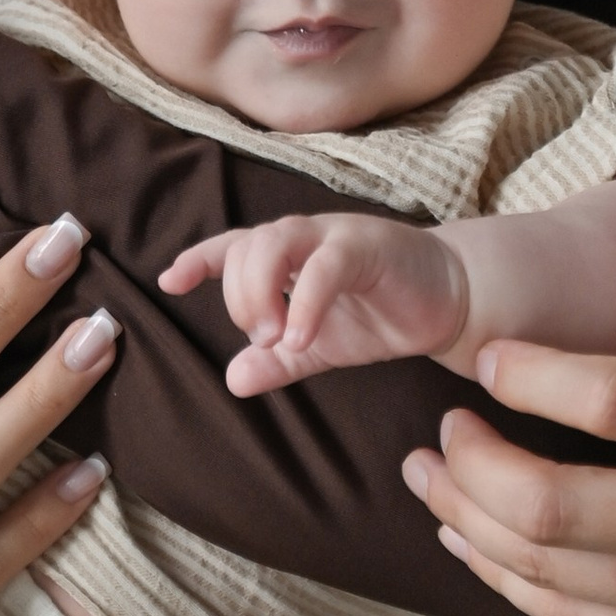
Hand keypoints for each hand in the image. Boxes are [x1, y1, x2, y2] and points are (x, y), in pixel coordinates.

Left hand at [160, 211, 468, 393]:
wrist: (446, 303)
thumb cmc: (378, 316)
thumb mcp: (318, 347)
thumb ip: (277, 362)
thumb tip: (233, 379)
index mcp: (285, 256)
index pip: (231, 248)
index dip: (198, 259)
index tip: (169, 281)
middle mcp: (302, 237)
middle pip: (245, 245)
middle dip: (238, 294)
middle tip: (260, 339)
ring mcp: (333, 236)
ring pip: (274, 241)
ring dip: (261, 292)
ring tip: (274, 338)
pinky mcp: (368, 246)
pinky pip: (325, 266)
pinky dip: (306, 303)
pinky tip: (301, 338)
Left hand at [409, 139, 615, 615]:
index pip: (612, 402)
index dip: (529, 374)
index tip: (487, 353)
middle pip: (550, 511)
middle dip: (470, 467)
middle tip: (439, 422)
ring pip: (547, 575)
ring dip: (468, 525)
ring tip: (430, 472)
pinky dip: (510, 581)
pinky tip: (478, 534)